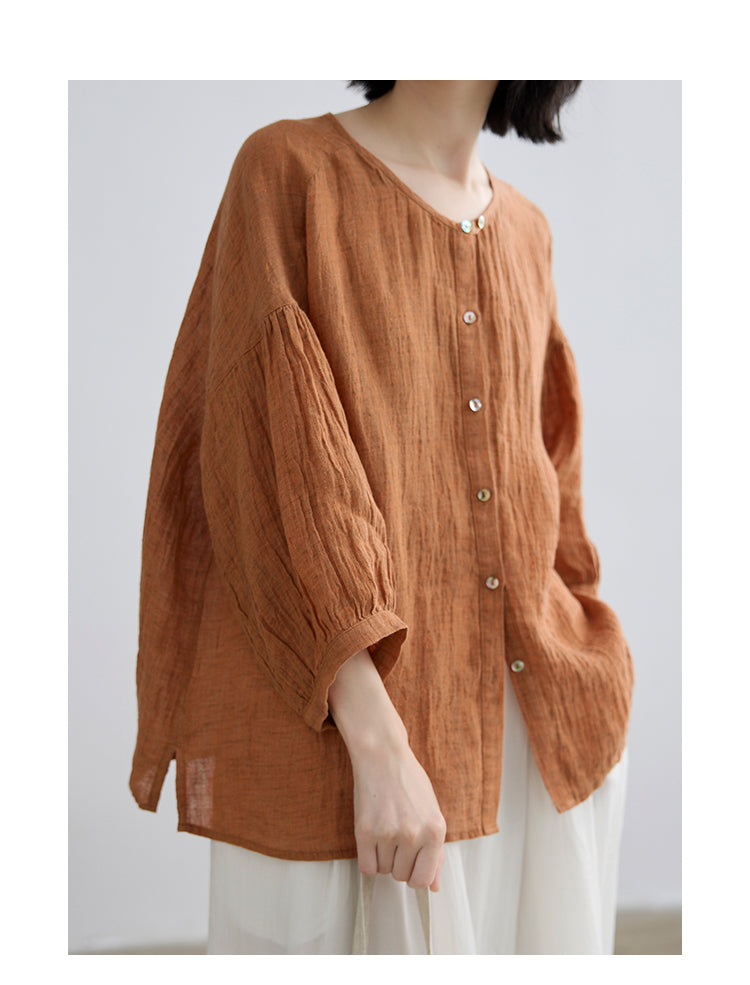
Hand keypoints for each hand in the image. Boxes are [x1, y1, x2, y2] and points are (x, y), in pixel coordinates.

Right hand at [350, 740, 446, 891]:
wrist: (383, 757)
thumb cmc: (409, 783)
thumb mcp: (432, 814)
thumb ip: (435, 853)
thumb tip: (434, 887)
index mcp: (435, 831)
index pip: (424, 879)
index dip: (415, 875)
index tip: (411, 864)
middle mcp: (414, 835)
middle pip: (402, 876)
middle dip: (399, 862)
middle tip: (397, 837)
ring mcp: (389, 834)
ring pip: (384, 871)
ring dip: (383, 858)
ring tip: (386, 830)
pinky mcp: (365, 831)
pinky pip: (366, 867)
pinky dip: (368, 859)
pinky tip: (373, 840)